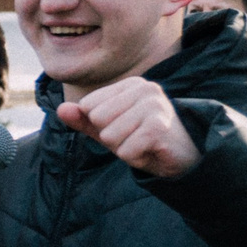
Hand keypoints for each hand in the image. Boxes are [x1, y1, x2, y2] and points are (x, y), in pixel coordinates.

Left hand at [59, 76, 202, 178]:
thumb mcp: (109, 129)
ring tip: (144, 145)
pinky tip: (152, 152)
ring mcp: (153, 106)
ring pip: (109, 136)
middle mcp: (144, 88)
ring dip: (124, 148)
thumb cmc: (144, 141)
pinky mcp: (158, 127)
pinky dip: (134, 158)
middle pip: (97, 120)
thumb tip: (60, 109)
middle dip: (112, 138)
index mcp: (130, 84)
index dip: (101, 125)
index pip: (88, 106)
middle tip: (136, 138)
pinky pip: (124, 150)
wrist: (185, 162)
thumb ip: (84, 119)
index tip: (126, 128)